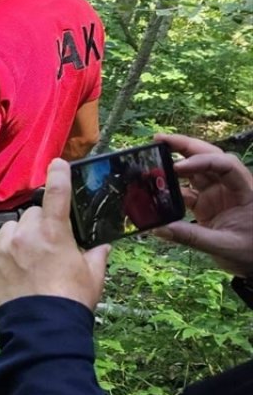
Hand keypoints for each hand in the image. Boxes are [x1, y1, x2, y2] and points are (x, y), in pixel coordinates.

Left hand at [0, 159, 110, 309]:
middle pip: (33, 213)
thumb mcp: (94, 275)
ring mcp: (5, 245)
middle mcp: (27, 233)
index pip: (57, 193)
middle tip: (49, 245)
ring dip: (18, 236)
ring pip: (11, 227)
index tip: (57, 164)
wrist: (43, 327)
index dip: (58, 175)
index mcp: (56, 232)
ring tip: (27, 258)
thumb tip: (100, 246)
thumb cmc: (72, 300)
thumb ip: (96, 255)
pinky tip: (6, 263)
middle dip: (41, 224)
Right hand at [152, 133, 252, 276]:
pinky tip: (154, 189)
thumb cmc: (249, 254)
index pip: (225, 165)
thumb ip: (192, 237)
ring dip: (175, 162)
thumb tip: (158, 228)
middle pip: (210, 157)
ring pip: (196, 170)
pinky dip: (170, 188)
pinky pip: (186, 191)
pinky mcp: (206, 204)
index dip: (201, 162)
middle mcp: (231, 187)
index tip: (176, 168)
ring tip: (152, 154)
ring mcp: (218, 194)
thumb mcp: (224, 246)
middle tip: (158, 140)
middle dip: (185, 146)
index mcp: (245, 191)